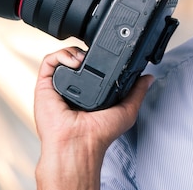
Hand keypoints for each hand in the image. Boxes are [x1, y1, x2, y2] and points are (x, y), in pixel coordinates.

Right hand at [34, 47, 151, 189]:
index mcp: (88, 93)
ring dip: (74, 51)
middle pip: (75, 59)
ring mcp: (57, 86)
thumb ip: (137, 92)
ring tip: (84, 58)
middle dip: (85, 51)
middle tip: (95, 54)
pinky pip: (48, 61)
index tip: (109, 54)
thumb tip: (148, 78)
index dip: (99, 57)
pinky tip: (75, 61)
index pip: (91, 67)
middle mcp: (72, 88)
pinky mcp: (44, 86)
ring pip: (62, 57)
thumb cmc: (100, 134)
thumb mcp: (127, 110)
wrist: (80, 143)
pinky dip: (61, 55)